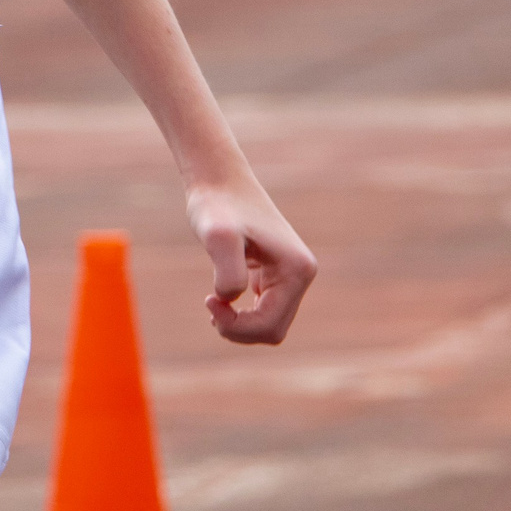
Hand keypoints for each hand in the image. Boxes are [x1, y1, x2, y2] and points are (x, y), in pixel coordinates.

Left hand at [187, 176, 315, 344]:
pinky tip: (221, 299)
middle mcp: (302, 273)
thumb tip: (233, 299)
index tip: (209, 300)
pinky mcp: (275, 272)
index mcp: (297, 269)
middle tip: (210, 306)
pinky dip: (242, 315)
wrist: (217, 179)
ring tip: (214, 302)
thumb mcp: (218, 237)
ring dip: (240, 324)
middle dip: (239, 329)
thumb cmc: (217, 205)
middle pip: (273, 331)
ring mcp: (291, 273)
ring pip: (269, 325)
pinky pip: (264, 311)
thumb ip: (229, 272)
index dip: (236, 326)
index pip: (270, 326)